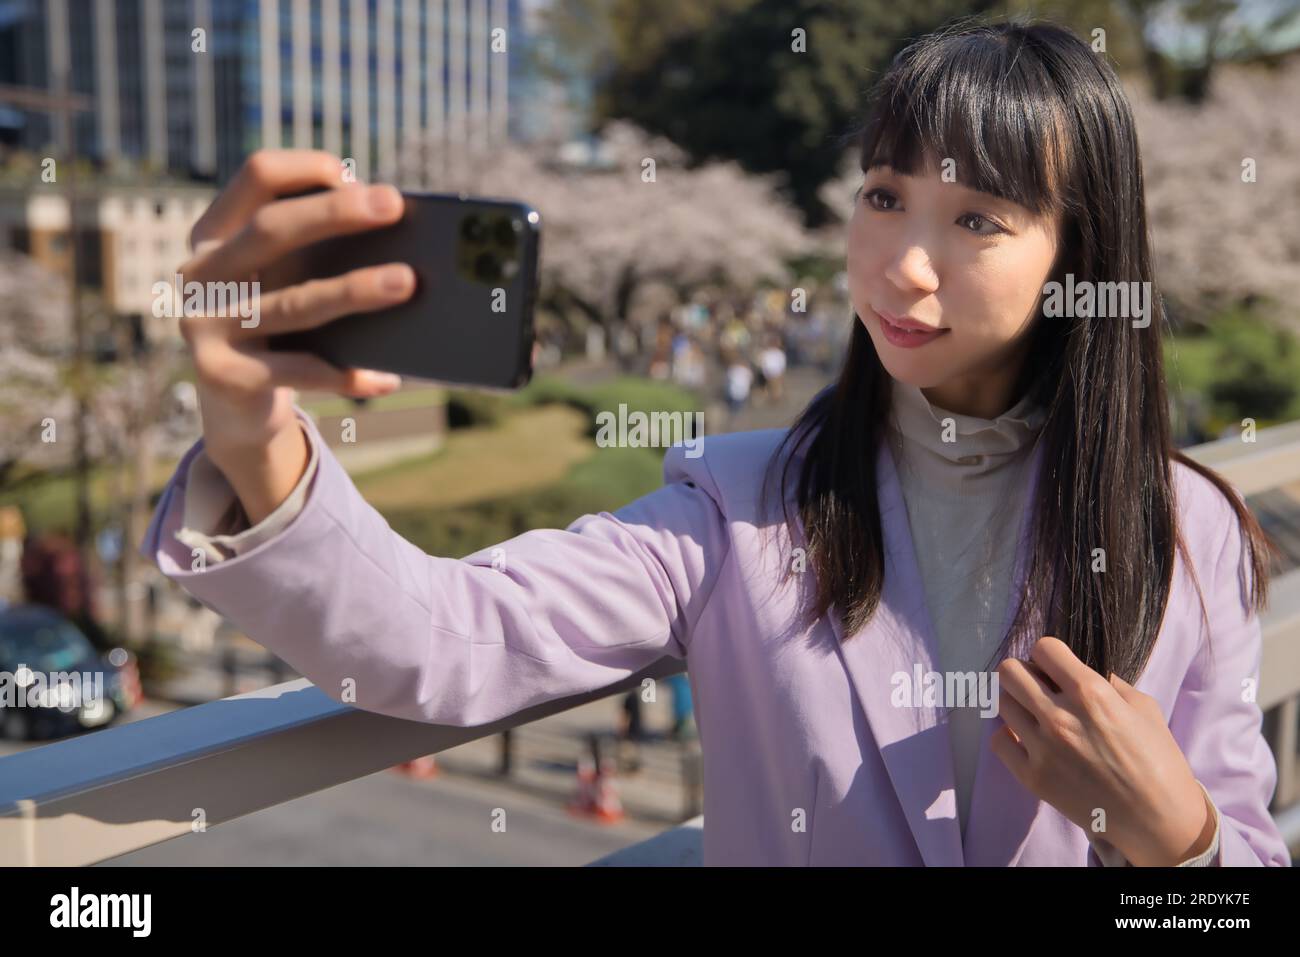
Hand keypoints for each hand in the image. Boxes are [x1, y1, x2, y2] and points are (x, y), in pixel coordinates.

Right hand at [176, 149, 416, 521]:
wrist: (236, 407)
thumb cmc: (278, 327)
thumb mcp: (285, 280)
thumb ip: (316, 251)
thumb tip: (392, 228)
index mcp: (215, 234)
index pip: (257, 177)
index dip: (307, 169)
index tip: (356, 177)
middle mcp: (201, 273)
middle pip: (270, 229)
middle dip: (335, 213)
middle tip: (392, 205)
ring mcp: (204, 325)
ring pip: (293, 303)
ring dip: (354, 290)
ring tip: (407, 282)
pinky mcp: (222, 376)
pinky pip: (299, 372)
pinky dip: (347, 375)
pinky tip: (388, 378)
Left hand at [989, 636, 1213, 865]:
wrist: (1158, 820)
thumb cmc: (1158, 761)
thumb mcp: (1144, 708)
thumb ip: (1108, 682)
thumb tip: (1079, 668)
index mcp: (1091, 694)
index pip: (1044, 649)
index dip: (1049, 655)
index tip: (1056, 667)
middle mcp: (1060, 717)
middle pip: (1009, 672)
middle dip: (1024, 673)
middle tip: (1040, 688)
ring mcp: (1042, 748)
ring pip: (1002, 704)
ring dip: (1019, 705)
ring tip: (1038, 716)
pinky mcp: (1032, 777)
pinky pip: (998, 742)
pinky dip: (1009, 738)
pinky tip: (1028, 740)